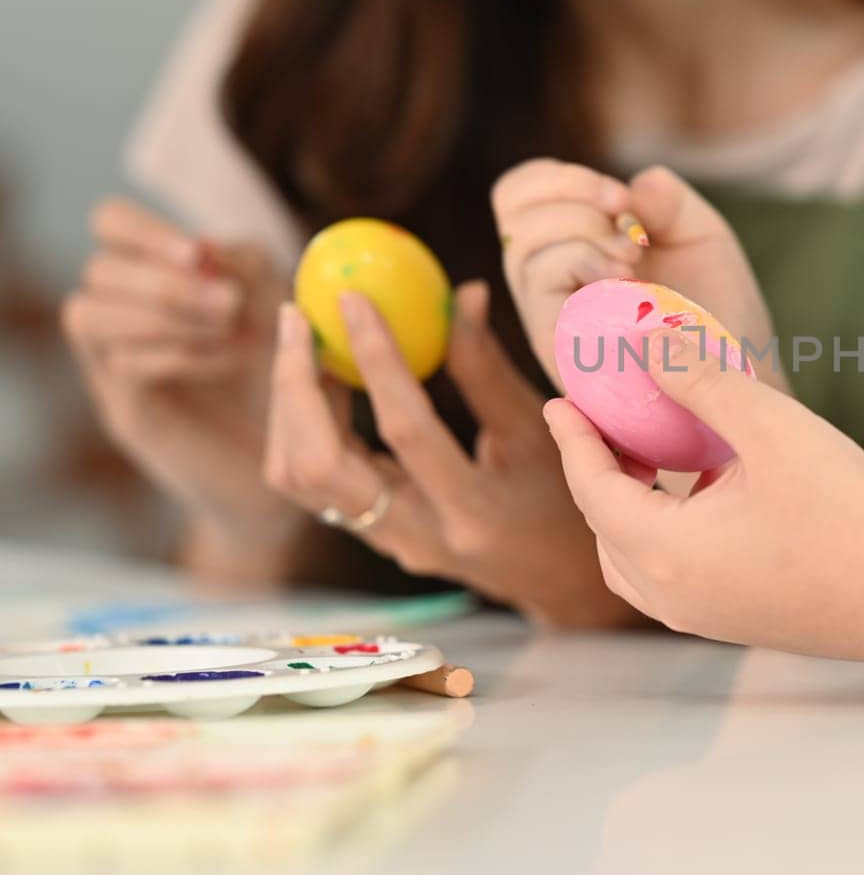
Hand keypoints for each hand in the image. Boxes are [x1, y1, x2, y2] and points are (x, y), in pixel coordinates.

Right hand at [62, 198, 300, 575]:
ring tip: (232, 331)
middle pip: (98, 271)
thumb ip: (250, 269)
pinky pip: (120, 366)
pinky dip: (175, 354)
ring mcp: (114, 367)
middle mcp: (123, 317)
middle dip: (166, 282)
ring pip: (89, 314)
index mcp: (158, 277)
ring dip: (164, 314)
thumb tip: (211, 248)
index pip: (111, 223)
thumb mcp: (283, 307)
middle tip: (230, 303)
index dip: (145, 231)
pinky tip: (229, 361)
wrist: (299, 467)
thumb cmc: (294, 376)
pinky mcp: (127, 411)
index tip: (199, 254)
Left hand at [263, 280, 640, 626]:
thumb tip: (460, 293)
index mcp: (472, 511)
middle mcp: (417, 535)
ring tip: (308, 343)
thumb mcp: (536, 433)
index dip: (376, 358)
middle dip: (294, 384)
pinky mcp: (372, 537)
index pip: (406, 429)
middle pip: (316, 465)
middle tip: (297, 316)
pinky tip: (324, 381)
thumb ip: (488, 368)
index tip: (354, 298)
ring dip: (291, 404)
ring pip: (299, 478)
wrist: (558, 581)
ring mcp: (388, 544)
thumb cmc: (563, 502)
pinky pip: (313, 482)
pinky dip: (305, 425)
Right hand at [492, 161, 780, 388]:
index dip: (556, 179)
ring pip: (522, 248)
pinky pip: (540, 287)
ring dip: (580, 231)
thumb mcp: (700, 235)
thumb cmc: (718, 308)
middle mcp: (550, 281)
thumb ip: (668, 200)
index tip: (620, 197)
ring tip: (632, 257)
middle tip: (627, 219)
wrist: (744, 372)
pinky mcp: (560, 347)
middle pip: (512, 211)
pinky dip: (580, 261)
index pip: (520, 195)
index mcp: (571, 245)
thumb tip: (634, 187)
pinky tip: (627, 280)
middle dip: (571, 195)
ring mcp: (552, 316)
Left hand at [542, 328, 863, 657]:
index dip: (573, 440)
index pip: (591, 490)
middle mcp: (677, 600)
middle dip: (600, 475)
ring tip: (660, 454)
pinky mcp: (747, 623)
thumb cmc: (850, 507)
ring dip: (636, 508)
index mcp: (666, 554)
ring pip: (640, 564)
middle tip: (612, 421)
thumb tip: (646, 342)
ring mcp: (712, 620)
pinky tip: (716, 491)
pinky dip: (672, 532)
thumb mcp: (768, 425)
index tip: (561, 399)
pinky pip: (681, 577)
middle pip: (607, 532)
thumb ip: (699, 380)